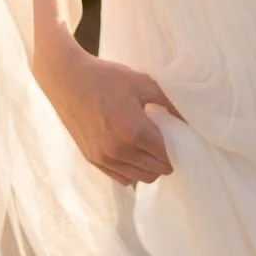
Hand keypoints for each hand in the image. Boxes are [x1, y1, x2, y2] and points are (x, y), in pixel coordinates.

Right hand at [35, 41, 180, 186]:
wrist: (65, 78)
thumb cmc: (106, 77)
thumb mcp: (143, 83)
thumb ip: (170, 102)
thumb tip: (190, 118)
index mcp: (134, 131)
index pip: (167, 156)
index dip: (178, 150)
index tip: (180, 139)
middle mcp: (118, 150)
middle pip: (155, 172)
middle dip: (166, 160)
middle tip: (167, 143)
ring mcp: (103, 157)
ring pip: (139, 178)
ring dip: (149, 168)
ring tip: (150, 148)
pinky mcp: (92, 159)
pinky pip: (120, 177)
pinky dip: (132, 171)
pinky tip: (133, 153)